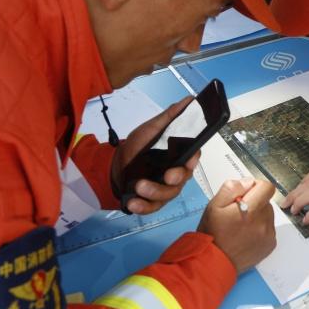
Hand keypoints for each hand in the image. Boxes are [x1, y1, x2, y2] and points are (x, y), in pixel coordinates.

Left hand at [110, 97, 198, 214]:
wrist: (115, 167)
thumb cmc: (138, 147)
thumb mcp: (151, 129)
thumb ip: (170, 117)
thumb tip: (189, 100)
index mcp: (179, 156)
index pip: (193, 158)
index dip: (193, 160)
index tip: (189, 160)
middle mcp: (176, 174)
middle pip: (183, 179)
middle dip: (175, 178)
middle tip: (166, 176)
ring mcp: (165, 190)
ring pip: (168, 194)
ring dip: (154, 192)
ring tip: (138, 186)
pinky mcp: (152, 202)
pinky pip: (152, 208)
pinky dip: (143, 207)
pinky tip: (133, 203)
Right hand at [198, 178, 275, 272]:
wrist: (213, 262)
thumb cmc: (212, 233)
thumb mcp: (214, 205)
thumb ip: (232, 188)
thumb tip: (249, 182)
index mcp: (250, 210)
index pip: (267, 188)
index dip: (256, 187)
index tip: (246, 194)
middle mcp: (263, 222)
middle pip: (266, 202)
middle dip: (254, 203)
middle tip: (238, 213)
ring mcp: (268, 235)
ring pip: (268, 215)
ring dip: (258, 216)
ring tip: (241, 226)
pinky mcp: (270, 245)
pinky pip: (269, 229)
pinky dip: (260, 229)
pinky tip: (246, 236)